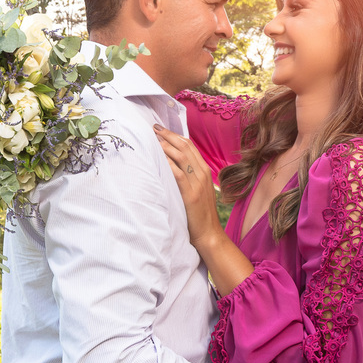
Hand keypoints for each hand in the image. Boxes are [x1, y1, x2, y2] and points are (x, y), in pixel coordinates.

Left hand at [152, 124, 220, 248]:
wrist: (209, 234)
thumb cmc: (200, 214)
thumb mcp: (198, 190)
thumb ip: (189, 176)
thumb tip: (172, 164)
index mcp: (205, 171)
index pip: (190, 146)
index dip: (175, 135)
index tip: (161, 129)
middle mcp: (202, 174)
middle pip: (185, 147)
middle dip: (168, 136)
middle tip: (154, 128)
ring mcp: (198, 184)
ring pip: (181, 157)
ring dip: (166, 146)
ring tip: (153, 139)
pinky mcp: (191, 194)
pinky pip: (178, 174)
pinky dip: (168, 163)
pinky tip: (158, 157)